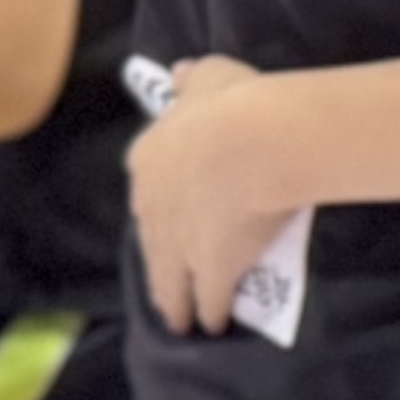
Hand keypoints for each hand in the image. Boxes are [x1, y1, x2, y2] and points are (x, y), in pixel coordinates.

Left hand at [127, 54, 299, 336]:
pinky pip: (205, 300)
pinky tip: (213, 326)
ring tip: (180, 321)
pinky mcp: (208, 271)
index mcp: (148, 160)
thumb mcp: (209, 75)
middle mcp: (153, 208)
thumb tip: (178, 74)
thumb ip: (192, 79)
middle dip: (159, 264)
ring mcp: (177, 244)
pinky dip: (207, 314)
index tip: (167, 217)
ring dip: (173, 302)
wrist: (252, 142)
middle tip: (167, 282)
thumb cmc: (232, 104)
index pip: (147, 188)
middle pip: (152, 243)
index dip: (158, 206)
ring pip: (168, 281)